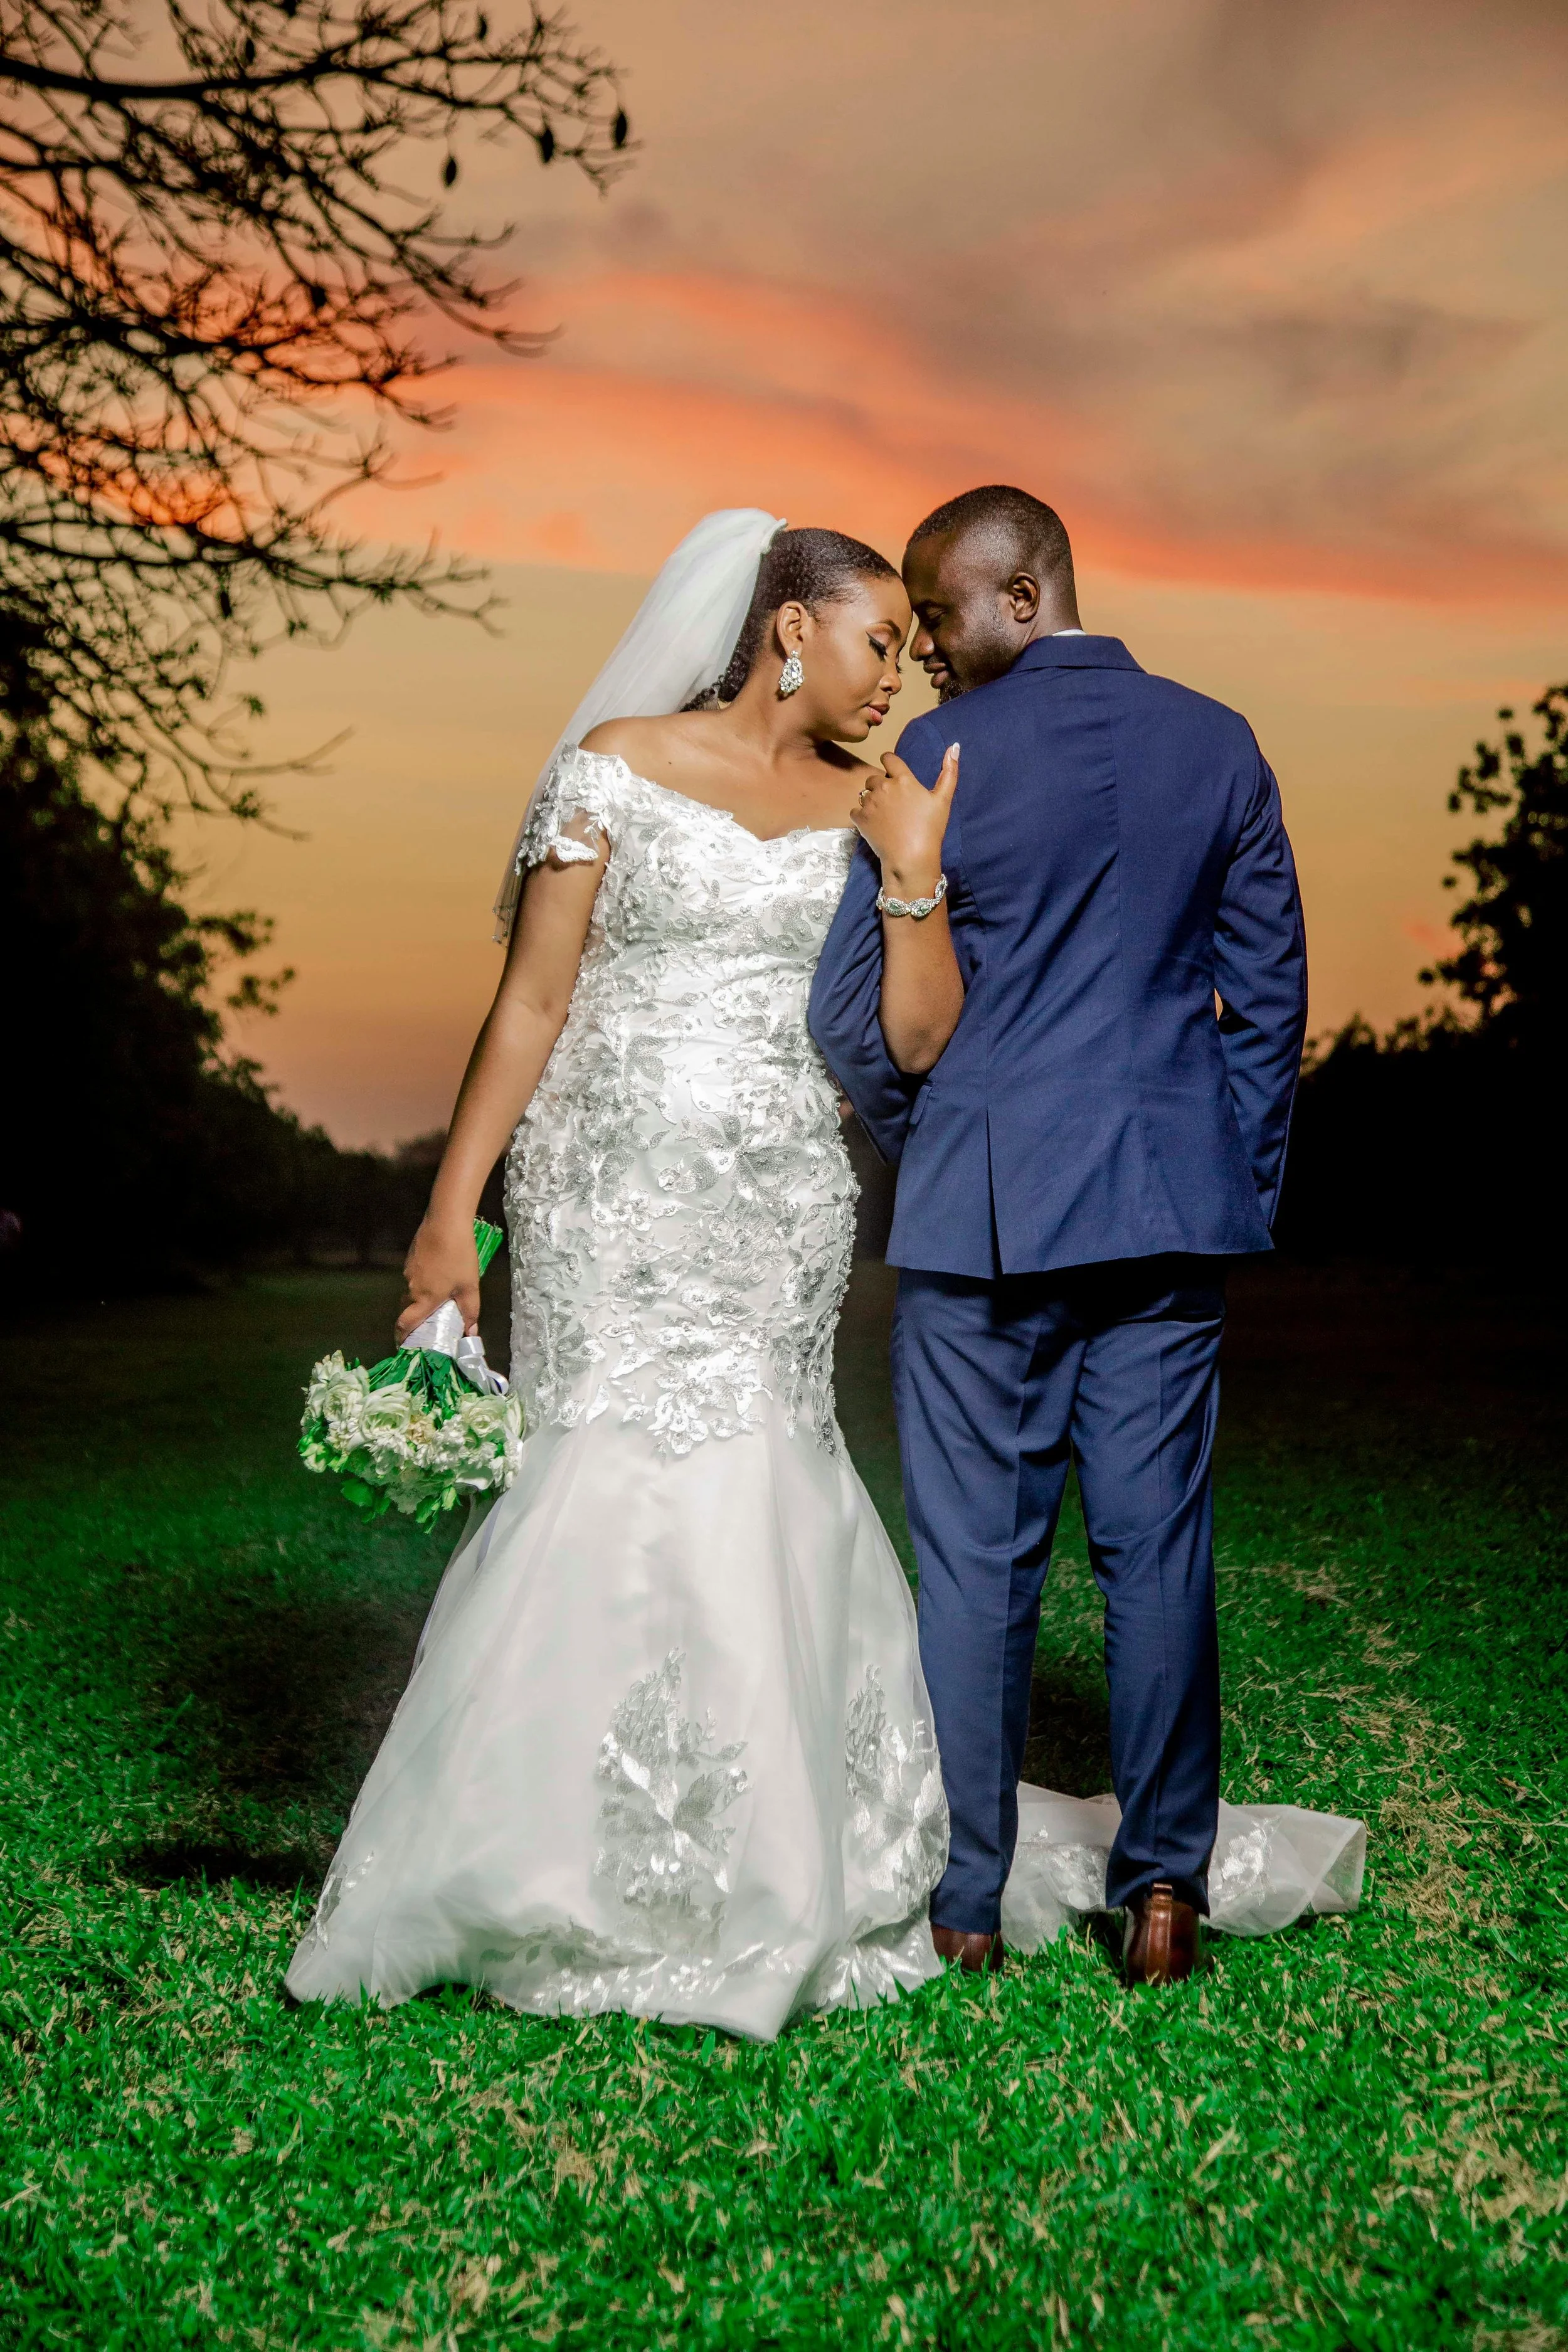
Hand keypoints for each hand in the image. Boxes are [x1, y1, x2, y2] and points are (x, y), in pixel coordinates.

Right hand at [397, 1216, 480, 1343]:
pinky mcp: (410, 1259)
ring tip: (440, 1296)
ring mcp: (408, 1272)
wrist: (445, 1222)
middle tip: (431, 1323)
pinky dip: (423, 1282)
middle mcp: (411, 1288)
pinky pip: (414, 1278)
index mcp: (425, 1299)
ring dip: (421, 1299)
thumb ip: (469, 1312)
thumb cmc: (459, 1256)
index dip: (402, 1337)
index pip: (405, 1324)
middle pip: (408, 1309)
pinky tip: (439, 1274)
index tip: (405, 1346)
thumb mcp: (470, 1287)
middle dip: (416, 1319)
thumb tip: (471, 1334)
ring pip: (412, 1292)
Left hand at [851, 742, 958, 893]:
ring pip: (864, 793)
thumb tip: (954, 746)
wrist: (911, 857)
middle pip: (874, 777)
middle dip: (881, 785)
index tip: (892, 771)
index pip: (888, 758)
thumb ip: (949, 772)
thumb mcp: (943, 800)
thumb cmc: (930, 829)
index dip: (889, 762)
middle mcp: (883, 787)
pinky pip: (855, 810)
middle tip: (892, 803)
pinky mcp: (859, 818)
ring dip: (871, 800)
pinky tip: (875, 825)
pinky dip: (862, 815)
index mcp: (903, 779)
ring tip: (884, 815)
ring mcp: (869, 803)